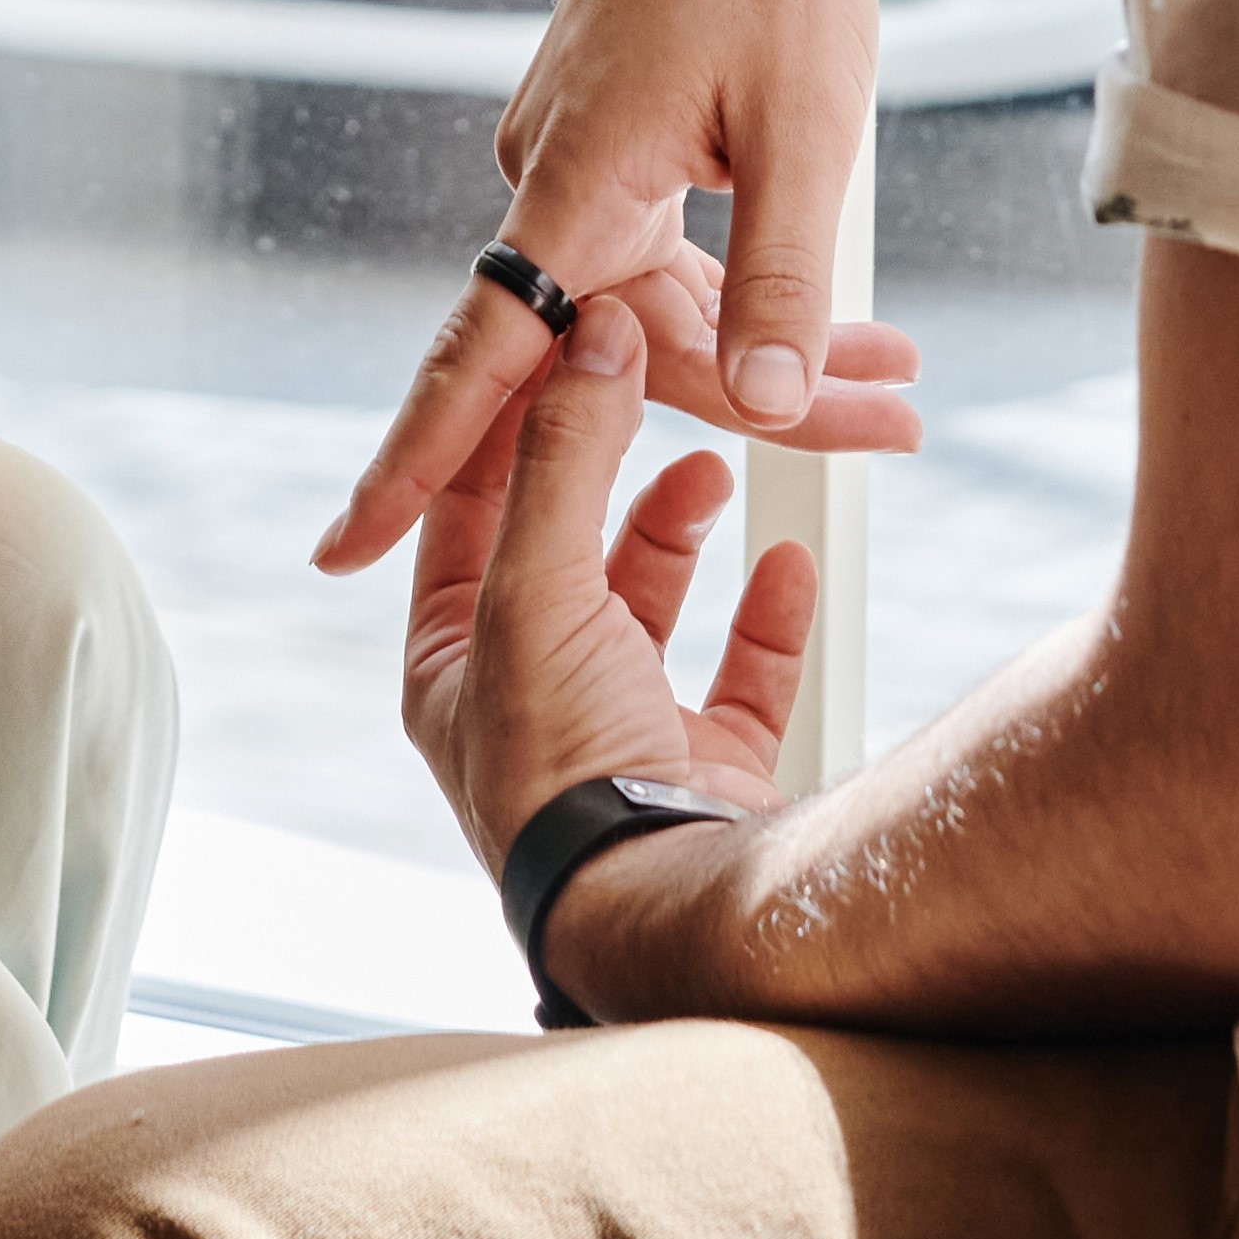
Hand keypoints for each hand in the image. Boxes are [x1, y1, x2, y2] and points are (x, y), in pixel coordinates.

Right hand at [315, 0, 917, 574]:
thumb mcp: (805, 128)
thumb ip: (777, 278)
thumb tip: (765, 410)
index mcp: (573, 184)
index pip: (477, 359)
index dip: (410, 464)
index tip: (343, 550)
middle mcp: (551, 179)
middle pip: (625, 348)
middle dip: (758, 406)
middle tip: (897, 430)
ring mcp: (579, 157)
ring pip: (657, 305)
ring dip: (768, 349)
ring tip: (898, 380)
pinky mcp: (614, 138)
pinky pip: (664, 253)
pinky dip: (744, 293)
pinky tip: (839, 324)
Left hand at [403, 303, 815, 877]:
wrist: (660, 900)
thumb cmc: (564, 765)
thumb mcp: (534, 589)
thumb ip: (564, 460)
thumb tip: (596, 339)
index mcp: (453, 664)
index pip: (466, 513)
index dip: (508, 423)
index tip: (555, 343)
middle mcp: (530, 696)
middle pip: (565, 547)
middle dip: (603, 464)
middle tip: (640, 385)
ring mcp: (624, 731)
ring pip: (651, 601)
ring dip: (682, 526)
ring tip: (715, 465)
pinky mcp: (707, 764)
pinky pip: (743, 671)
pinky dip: (767, 612)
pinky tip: (786, 559)